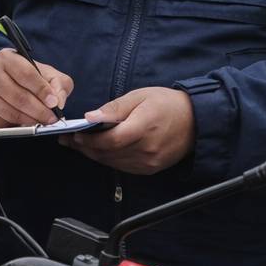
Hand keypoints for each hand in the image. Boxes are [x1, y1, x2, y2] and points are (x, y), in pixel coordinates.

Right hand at [0, 49, 73, 126]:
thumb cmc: (24, 76)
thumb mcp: (44, 72)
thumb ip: (58, 83)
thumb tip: (58, 101)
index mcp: (8, 58)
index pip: (26, 74)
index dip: (42, 90)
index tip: (54, 103)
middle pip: (18, 96)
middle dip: (39, 111)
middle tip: (51, 118)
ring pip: (10, 112)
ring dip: (30, 120)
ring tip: (41, 121)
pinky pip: (2, 122)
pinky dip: (16, 125)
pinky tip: (25, 123)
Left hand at [60, 87, 194, 174]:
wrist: (196, 121)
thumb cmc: (167, 104)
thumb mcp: (140, 96)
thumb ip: (114, 109)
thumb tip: (90, 117)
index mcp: (143, 128)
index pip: (110, 140)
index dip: (89, 140)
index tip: (74, 134)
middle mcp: (147, 149)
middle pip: (108, 154)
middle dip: (85, 147)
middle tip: (69, 140)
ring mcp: (149, 162)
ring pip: (113, 163)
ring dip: (94, 155)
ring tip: (79, 145)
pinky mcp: (150, 169)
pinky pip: (123, 167)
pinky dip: (108, 159)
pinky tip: (99, 151)